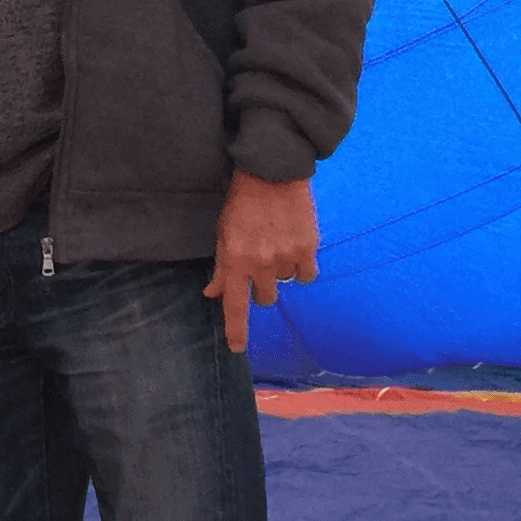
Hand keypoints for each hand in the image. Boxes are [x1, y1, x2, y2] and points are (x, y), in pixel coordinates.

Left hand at [204, 172, 317, 353]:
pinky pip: (306, 275)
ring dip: (280, 272)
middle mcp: (260, 264)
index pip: (234, 306)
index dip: (236, 331)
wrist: (273, 173)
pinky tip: (294, 248)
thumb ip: (221, 267)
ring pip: (285, 284)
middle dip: (261, 287)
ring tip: (276, 244)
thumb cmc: (242, 203)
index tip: (237, 348)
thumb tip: (212, 292)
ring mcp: (285, 258)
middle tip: (260, 261)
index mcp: (234, 261)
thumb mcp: (223, 233)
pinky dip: (301, 267)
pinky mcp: (307, 249)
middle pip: (264, 298)